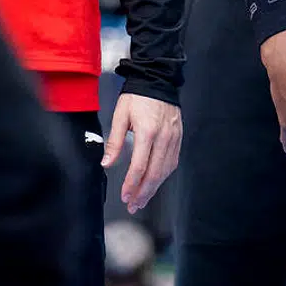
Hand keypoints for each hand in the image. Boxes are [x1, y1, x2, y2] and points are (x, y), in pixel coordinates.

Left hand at [101, 94, 180, 213]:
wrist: (157, 81)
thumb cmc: (137, 97)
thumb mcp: (120, 116)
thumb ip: (114, 141)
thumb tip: (106, 163)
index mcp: (147, 132)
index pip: (139, 166)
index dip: (131, 185)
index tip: (125, 196)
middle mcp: (163, 138)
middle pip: (155, 174)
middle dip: (143, 193)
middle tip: (133, 205)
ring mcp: (173, 139)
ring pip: (165, 171)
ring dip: (153, 188)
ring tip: (142, 199)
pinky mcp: (178, 139)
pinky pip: (172, 163)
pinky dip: (163, 176)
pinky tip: (155, 182)